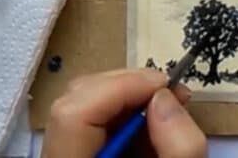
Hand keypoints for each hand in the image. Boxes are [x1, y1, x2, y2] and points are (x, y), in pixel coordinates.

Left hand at [44, 68, 206, 157]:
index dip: (120, 88)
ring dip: (129, 97)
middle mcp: (58, 157)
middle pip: (76, 100)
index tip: (164, 86)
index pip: (75, 113)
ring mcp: (64, 153)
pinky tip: (152, 122)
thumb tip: (165, 97)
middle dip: (128, 86)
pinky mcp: (77, 151)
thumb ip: (179, 147)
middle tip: (172, 94)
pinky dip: (124, 112)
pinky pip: (91, 121)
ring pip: (83, 104)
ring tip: (168, 108)